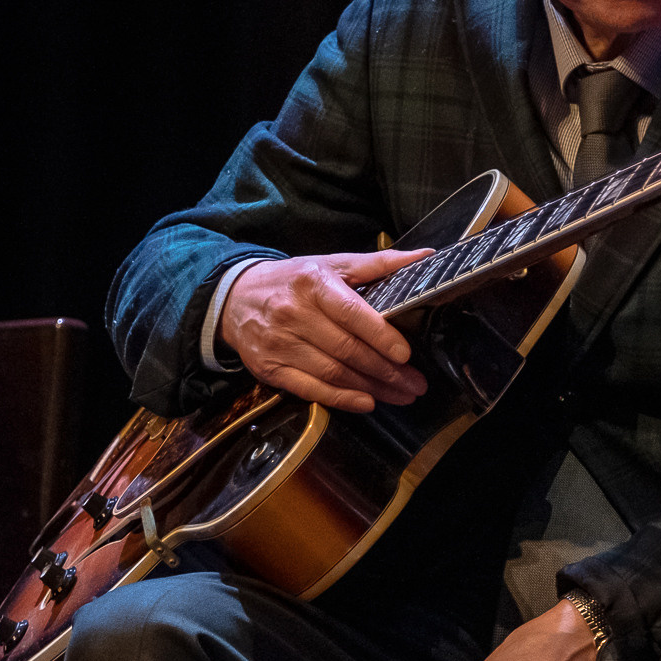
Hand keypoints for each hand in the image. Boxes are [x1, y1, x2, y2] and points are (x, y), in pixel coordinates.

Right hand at [216, 248, 433, 411]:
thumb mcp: (331, 264)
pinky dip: (342, 399)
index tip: (406, 354)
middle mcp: (293, 314)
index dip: (380, 336)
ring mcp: (279, 344)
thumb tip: (425, 258)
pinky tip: (366, 402)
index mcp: (312, 284)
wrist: (235, 298)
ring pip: (333, 373)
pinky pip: (311, 389)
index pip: (351, 313)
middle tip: (415, 383)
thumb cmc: (293, 281)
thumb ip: (378, 263)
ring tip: (400, 395)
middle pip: (346, 349)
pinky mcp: (270, 369)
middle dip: (386, 370)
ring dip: (371, 388)